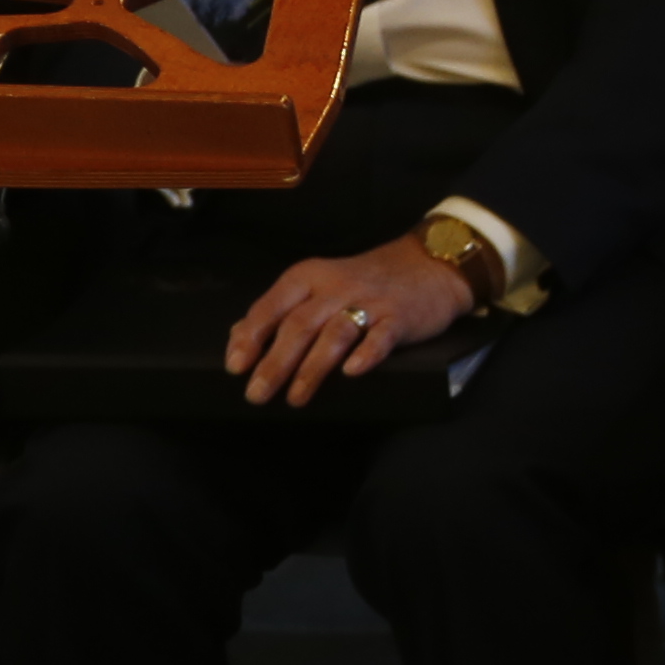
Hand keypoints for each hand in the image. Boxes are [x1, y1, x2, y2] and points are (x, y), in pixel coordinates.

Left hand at [225, 233, 473, 405]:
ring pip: (335, 333)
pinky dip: (366, 355)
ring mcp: (370, 302)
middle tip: (257, 394)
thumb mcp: (318, 285)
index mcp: (309, 277)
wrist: (429, 265)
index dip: (251, 336)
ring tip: (296, 398)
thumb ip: (281, 309)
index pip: (272, 306)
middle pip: (300, 324)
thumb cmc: (364, 282)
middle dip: (275, 362)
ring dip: (312, 368)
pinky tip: (352, 373)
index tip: (235, 367)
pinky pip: (381, 337)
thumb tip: (239, 337)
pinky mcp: (400, 318)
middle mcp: (336, 287)